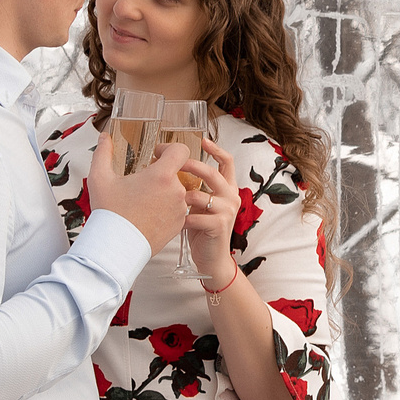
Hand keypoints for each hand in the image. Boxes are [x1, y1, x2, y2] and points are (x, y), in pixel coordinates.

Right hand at [88, 132, 192, 252]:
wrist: (115, 247)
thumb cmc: (109, 213)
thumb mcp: (100, 178)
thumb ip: (103, 153)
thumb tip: (104, 137)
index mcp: (162, 176)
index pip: (181, 150)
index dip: (169, 149)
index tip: (157, 155)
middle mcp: (176, 191)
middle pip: (177, 172)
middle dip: (163, 173)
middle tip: (145, 179)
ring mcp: (179, 210)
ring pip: (178, 191)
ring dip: (165, 191)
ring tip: (145, 198)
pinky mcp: (179, 225)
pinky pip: (177, 210)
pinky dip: (166, 208)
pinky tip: (149, 212)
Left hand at [180, 137, 239, 279]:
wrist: (212, 259)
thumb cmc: (202, 230)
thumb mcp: (201, 204)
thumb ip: (195, 188)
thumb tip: (171, 170)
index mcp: (228, 189)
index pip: (227, 162)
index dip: (215, 149)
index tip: (202, 140)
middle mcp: (231, 197)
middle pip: (212, 173)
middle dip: (190, 166)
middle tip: (172, 164)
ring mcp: (227, 211)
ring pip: (199, 195)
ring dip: (180, 198)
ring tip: (167, 202)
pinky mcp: (219, 226)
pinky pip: (194, 216)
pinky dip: (180, 219)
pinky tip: (173, 223)